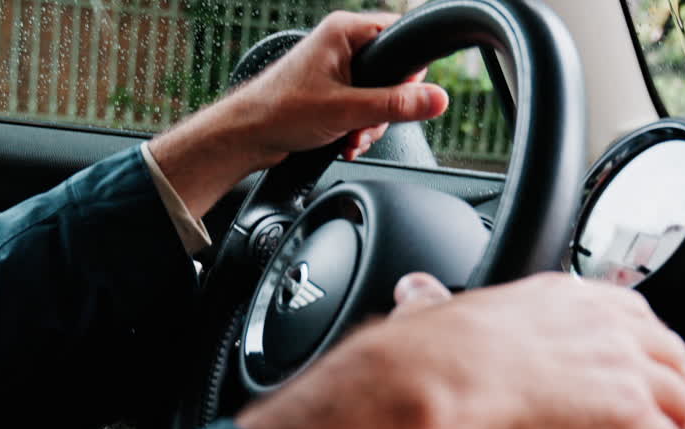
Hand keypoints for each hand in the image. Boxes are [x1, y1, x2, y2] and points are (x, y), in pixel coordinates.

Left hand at [231, 12, 448, 162]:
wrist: (246, 136)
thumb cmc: (281, 111)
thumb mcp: (348, 110)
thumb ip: (395, 105)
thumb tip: (437, 99)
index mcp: (345, 31)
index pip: (400, 36)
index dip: (408, 72)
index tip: (402, 98)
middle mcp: (340, 45)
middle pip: (391, 73)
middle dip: (383, 110)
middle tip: (365, 126)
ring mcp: (334, 69)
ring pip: (376, 96)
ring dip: (369, 124)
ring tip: (350, 138)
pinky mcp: (329, 92)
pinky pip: (359, 108)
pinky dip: (356, 128)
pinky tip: (343, 142)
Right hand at [238, 273, 684, 428]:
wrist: (437, 384)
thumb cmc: (430, 355)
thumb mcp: (433, 311)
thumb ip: (431, 302)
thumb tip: (413, 293)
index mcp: (561, 296)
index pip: (628, 310)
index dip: (640, 341)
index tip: (635, 362)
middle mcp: (603, 326)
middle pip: (670, 352)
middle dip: (673, 383)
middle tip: (667, 410)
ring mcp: (625, 371)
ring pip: (683, 401)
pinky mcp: (631, 420)